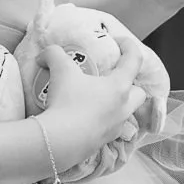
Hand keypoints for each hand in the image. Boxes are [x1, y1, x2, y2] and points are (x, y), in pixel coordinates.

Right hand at [36, 39, 146, 171]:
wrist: (61, 141)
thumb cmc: (67, 102)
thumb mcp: (59, 69)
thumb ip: (53, 54)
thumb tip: (44, 55)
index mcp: (119, 87)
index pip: (134, 61)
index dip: (130, 47)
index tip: (119, 42)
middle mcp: (123, 108)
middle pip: (140, 94)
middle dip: (131, 85)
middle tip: (112, 79)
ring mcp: (116, 127)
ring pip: (127, 113)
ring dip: (118, 105)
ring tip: (98, 99)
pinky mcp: (104, 141)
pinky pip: (110, 128)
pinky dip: (102, 121)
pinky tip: (85, 117)